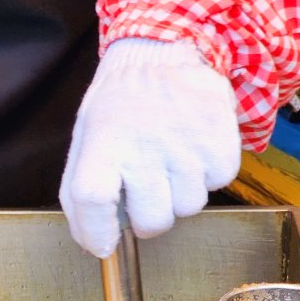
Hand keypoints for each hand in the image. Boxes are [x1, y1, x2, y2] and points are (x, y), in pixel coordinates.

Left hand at [60, 38, 241, 257]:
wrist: (161, 54)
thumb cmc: (117, 110)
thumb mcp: (85, 142)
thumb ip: (79, 196)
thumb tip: (95, 246)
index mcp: (101, 143)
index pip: (93, 200)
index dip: (98, 232)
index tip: (105, 244)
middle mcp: (144, 143)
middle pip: (152, 221)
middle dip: (148, 219)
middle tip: (146, 192)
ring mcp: (186, 141)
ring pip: (189, 208)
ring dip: (180, 195)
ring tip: (170, 162)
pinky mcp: (220, 136)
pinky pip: (218, 183)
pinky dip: (207, 175)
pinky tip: (192, 150)